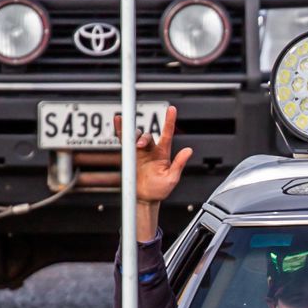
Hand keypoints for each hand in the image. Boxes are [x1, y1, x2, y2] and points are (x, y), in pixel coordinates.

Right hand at [128, 104, 193, 241]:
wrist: (145, 198)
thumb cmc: (159, 190)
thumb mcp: (172, 179)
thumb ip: (179, 164)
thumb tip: (188, 150)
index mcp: (163, 154)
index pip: (167, 134)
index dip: (169, 121)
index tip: (172, 109)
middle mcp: (151, 150)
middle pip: (148, 136)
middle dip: (143, 137)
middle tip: (139, 144)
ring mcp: (140, 152)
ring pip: (136, 136)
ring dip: (134, 136)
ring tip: (133, 143)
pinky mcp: (129, 155)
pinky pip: (125, 141)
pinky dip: (121, 130)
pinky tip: (119, 121)